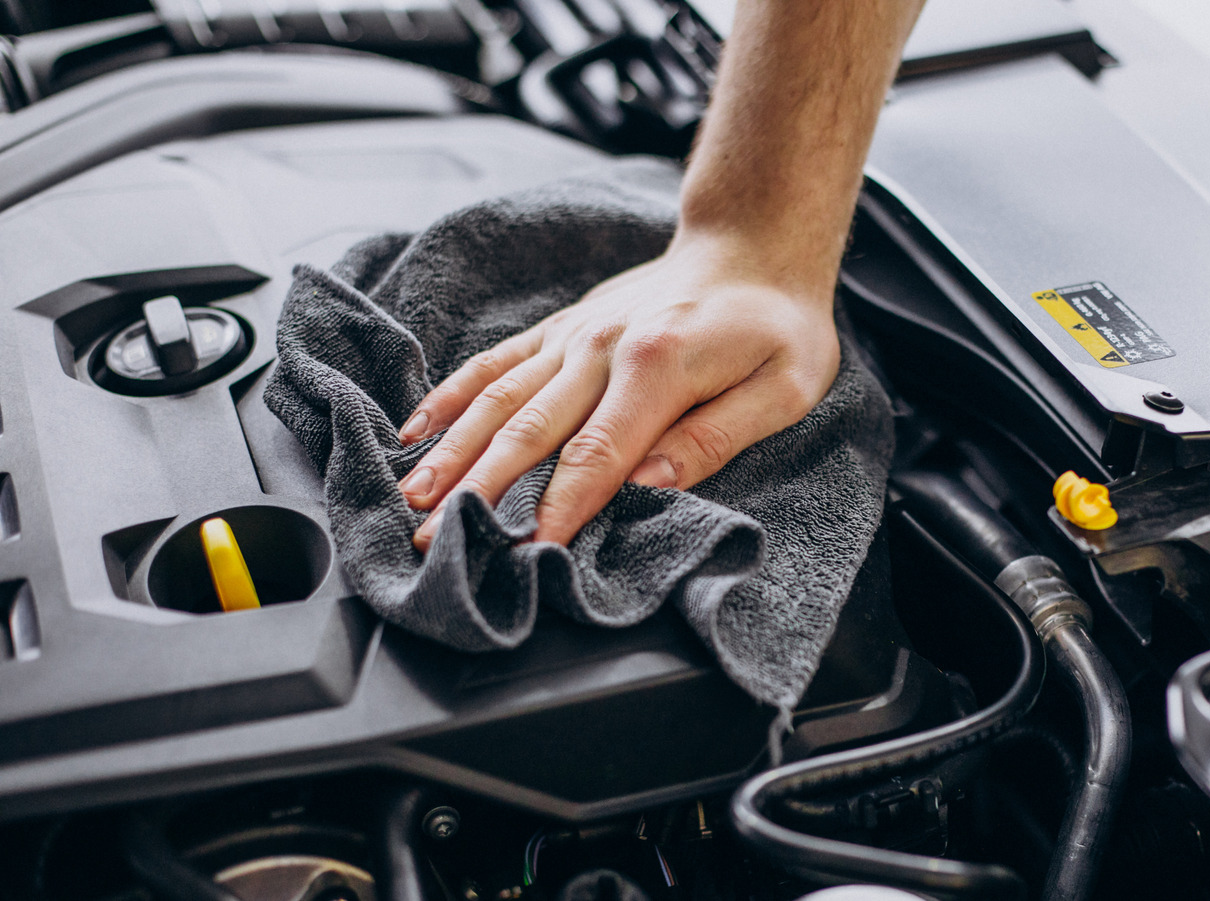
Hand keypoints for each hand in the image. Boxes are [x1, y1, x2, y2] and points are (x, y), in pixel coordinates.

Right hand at [396, 230, 841, 549]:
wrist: (753, 246)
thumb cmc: (777, 326)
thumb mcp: (782, 387)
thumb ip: (715, 436)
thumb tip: (650, 483)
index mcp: (657, 364)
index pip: (598, 453)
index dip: (560, 507)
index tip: (526, 552)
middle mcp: (601, 346)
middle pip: (530, 430)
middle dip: (481, 490)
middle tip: (434, 540)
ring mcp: (574, 334)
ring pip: (499, 398)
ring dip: (452, 450)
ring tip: (411, 497)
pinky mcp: (560, 328)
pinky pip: (496, 362)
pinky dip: (451, 395)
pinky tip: (414, 430)